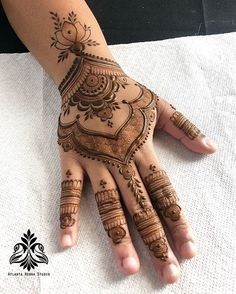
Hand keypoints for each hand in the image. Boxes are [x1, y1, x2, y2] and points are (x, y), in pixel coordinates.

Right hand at [57, 52, 216, 282]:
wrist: (90, 78)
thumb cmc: (127, 93)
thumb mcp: (161, 106)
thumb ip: (187, 128)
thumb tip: (211, 149)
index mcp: (143, 150)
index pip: (165, 192)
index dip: (178, 221)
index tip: (189, 249)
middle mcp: (120, 162)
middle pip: (141, 207)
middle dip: (155, 241)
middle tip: (168, 273)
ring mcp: (94, 163)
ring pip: (108, 205)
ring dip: (118, 237)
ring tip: (128, 266)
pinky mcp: (71, 160)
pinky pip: (69, 192)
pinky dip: (67, 216)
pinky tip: (67, 242)